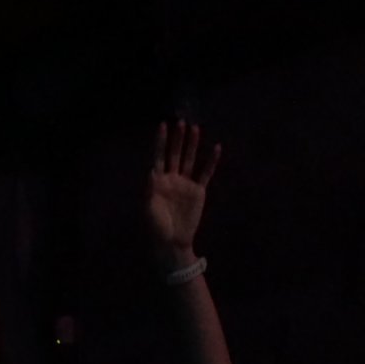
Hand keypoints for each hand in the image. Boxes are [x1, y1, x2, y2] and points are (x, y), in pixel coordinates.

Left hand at [147, 120, 222, 267]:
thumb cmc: (156, 227)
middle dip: (178, 139)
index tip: (162, 125)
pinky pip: (205, 173)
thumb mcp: (149, 209)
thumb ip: (150, 190)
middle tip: (181, 121)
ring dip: (192, 144)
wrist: (173, 241)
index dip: (161, 142)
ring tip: (196, 128)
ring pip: (189, 159)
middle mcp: (171, 179)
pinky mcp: (198, 191)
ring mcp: (185, 183)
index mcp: (157, 182)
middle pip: (175, 154)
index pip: (158, 157)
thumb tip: (151, 171)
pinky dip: (211, 161)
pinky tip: (216, 148)